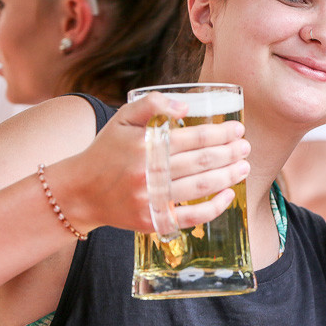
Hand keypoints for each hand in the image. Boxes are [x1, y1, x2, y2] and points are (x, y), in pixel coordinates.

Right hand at [56, 92, 251, 233]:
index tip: (238, 129)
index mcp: (146, 145)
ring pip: (200, 187)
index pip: (195, 138)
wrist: (80, 192)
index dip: (221, 133)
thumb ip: (152, 104)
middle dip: (230, 153)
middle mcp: (149, 173)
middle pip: (202, 162)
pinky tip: (229, 195)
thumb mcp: (123, 118)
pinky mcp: (152, 221)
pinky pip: (190, 217)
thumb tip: (185, 106)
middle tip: (246, 147)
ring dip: (228, 176)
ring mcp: (151, 199)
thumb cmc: (107, 151)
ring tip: (243, 167)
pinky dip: (214, 208)